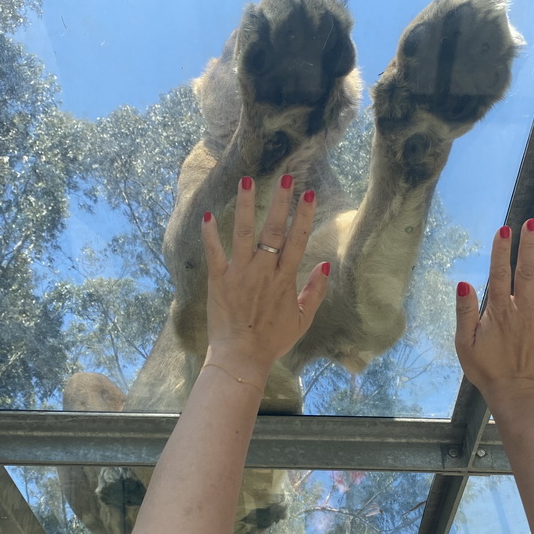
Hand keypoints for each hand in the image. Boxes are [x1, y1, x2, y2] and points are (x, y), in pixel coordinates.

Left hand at [201, 175, 328, 381]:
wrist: (241, 357)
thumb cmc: (272, 340)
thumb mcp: (302, 319)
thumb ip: (315, 291)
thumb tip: (326, 265)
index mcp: (284, 279)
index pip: (297, 240)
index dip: (303, 216)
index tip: (308, 193)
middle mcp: (263, 271)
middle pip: (273, 230)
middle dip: (280, 202)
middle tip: (286, 177)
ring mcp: (239, 274)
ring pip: (243, 233)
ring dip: (245, 206)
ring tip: (246, 181)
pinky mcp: (218, 280)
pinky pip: (214, 253)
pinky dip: (210, 235)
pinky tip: (207, 215)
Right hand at [454, 220, 533, 404]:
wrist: (514, 392)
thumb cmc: (485, 368)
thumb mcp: (465, 343)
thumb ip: (464, 312)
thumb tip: (463, 283)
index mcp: (498, 310)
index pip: (499, 273)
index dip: (501, 250)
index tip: (504, 230)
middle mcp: (522, 309)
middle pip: (526, 271)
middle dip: (528, 245)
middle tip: (532, 222)